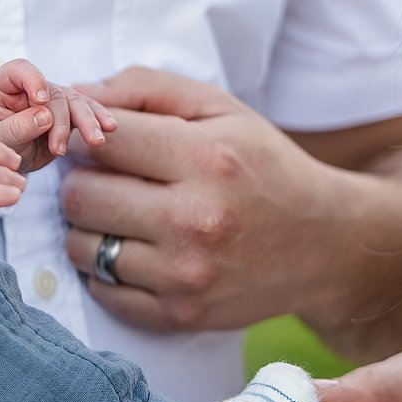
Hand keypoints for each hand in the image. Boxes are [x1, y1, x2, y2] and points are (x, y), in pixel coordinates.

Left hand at [0, 58, 114, 173]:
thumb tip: (44, 117)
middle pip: (53, 93)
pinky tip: (110, 128)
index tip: (40, 99)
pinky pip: (87, 111)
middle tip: (59, 149)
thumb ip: (17, 128)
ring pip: (75, 101)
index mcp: (4, 86)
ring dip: (87, 121)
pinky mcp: (68, 112)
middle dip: (61, 121)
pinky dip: (98, 119)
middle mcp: (31, 87)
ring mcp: (52, 97)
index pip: (20, 70)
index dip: (32, 79)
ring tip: (96, 141)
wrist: (10, 158)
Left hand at [59, 66, 346, 332]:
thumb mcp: (220, 108)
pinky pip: (103, 290)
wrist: (327, 245)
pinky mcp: (181, 314)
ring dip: (90, 228)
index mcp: (206, 158)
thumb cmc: (265, 166)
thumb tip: (75, 93)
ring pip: (82, 246)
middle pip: (80, 197)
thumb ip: (146, 88)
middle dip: (83, 182)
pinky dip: (107, 269)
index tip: (95, 141)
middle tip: (107, 179)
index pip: (101, 142)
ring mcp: (186, 275)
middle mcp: (195, 220)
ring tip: (122, 215)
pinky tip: (135, 249)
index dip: (86, 137)